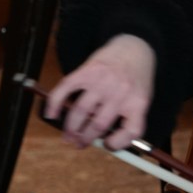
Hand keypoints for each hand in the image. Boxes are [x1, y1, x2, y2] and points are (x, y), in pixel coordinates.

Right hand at [43, 34, 155, 150]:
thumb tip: (105, 140)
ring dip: (71, 128)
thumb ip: (128, 118)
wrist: (134, 47)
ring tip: (68, 135)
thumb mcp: (141, 98)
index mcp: (138, 102)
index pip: (131, 131)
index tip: (107, 145)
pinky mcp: (87, 71)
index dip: (118, 144)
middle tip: (78, 143)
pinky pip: (66, 89)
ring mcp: (102, 81)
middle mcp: (120, 92)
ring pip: (81, 111)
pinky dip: (55, 104)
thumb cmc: (136, 77)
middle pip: (98, 125)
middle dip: (85, 139)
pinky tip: (51, 114)